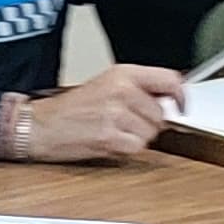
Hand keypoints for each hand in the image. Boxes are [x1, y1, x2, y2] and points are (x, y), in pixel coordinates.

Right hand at [10, 65, 185, 162]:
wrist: (40, 125)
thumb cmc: (70, 109)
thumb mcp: (106, 85)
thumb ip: (139, 88)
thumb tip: (170, 97)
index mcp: (122, 74)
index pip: (169, 80)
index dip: (181, 96)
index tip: (183, 106)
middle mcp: (121, 90)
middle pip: (161, 114)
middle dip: (148, 123)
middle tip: (125, 123)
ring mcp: (115, 114)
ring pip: (151, 134)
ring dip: (137, 138)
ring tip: (114, 131)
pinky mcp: (109, 136)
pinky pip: (137, 148)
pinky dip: (126, 150)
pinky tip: (109, 142)